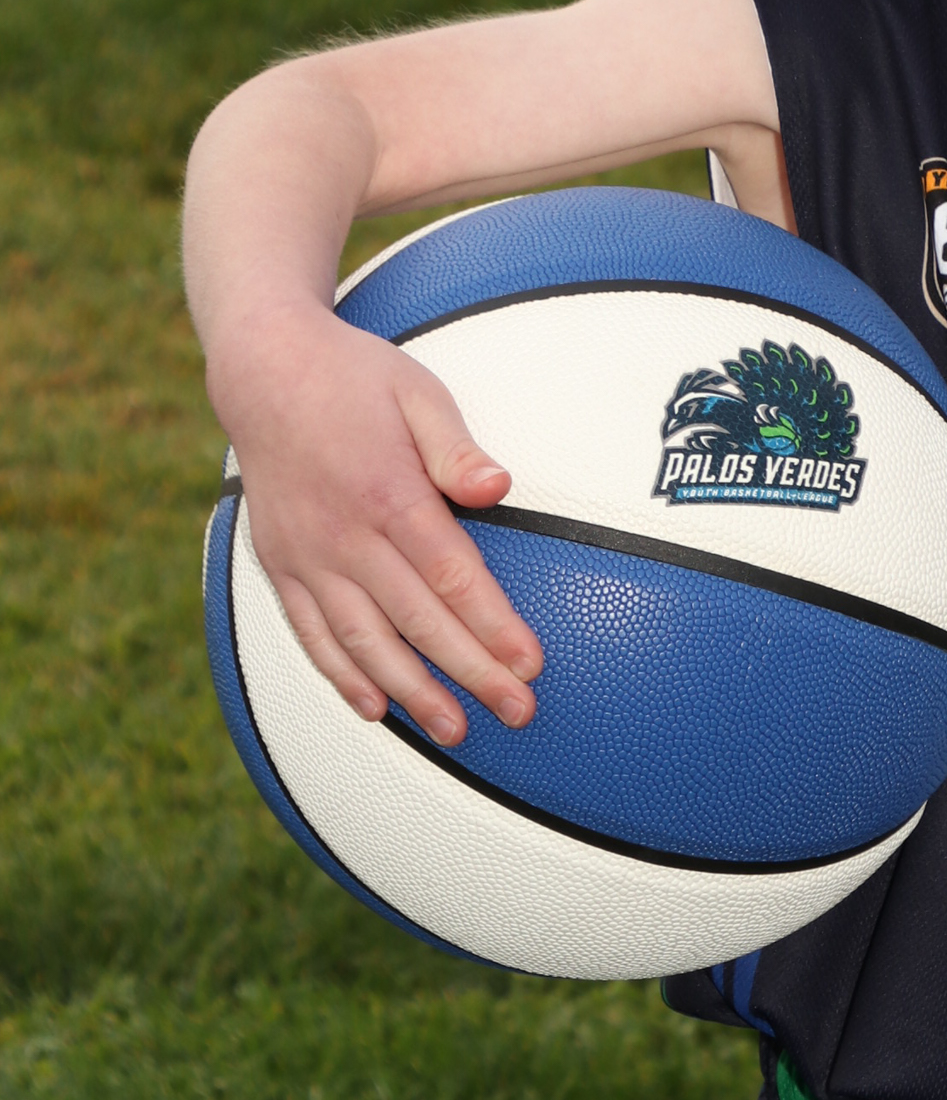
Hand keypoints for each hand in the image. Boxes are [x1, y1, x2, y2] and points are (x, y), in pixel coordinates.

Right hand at [213, 305, 543, 746]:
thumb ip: (456, 447)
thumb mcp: (416, 391)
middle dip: (471, 672)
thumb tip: (499, 486)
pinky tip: (374, 709)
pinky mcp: (279, 564)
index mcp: (388, 492)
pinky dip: (341, 676)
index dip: (493, 625)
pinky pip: (311, 633)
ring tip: (454, 732)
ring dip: (411, 692)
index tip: (531, 664)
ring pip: (363, 640)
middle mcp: (344, 535)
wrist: (262, 368)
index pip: (452, 575)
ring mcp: (306, 555)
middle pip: (418, 620)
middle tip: (517, 713)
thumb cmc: (354, 378)